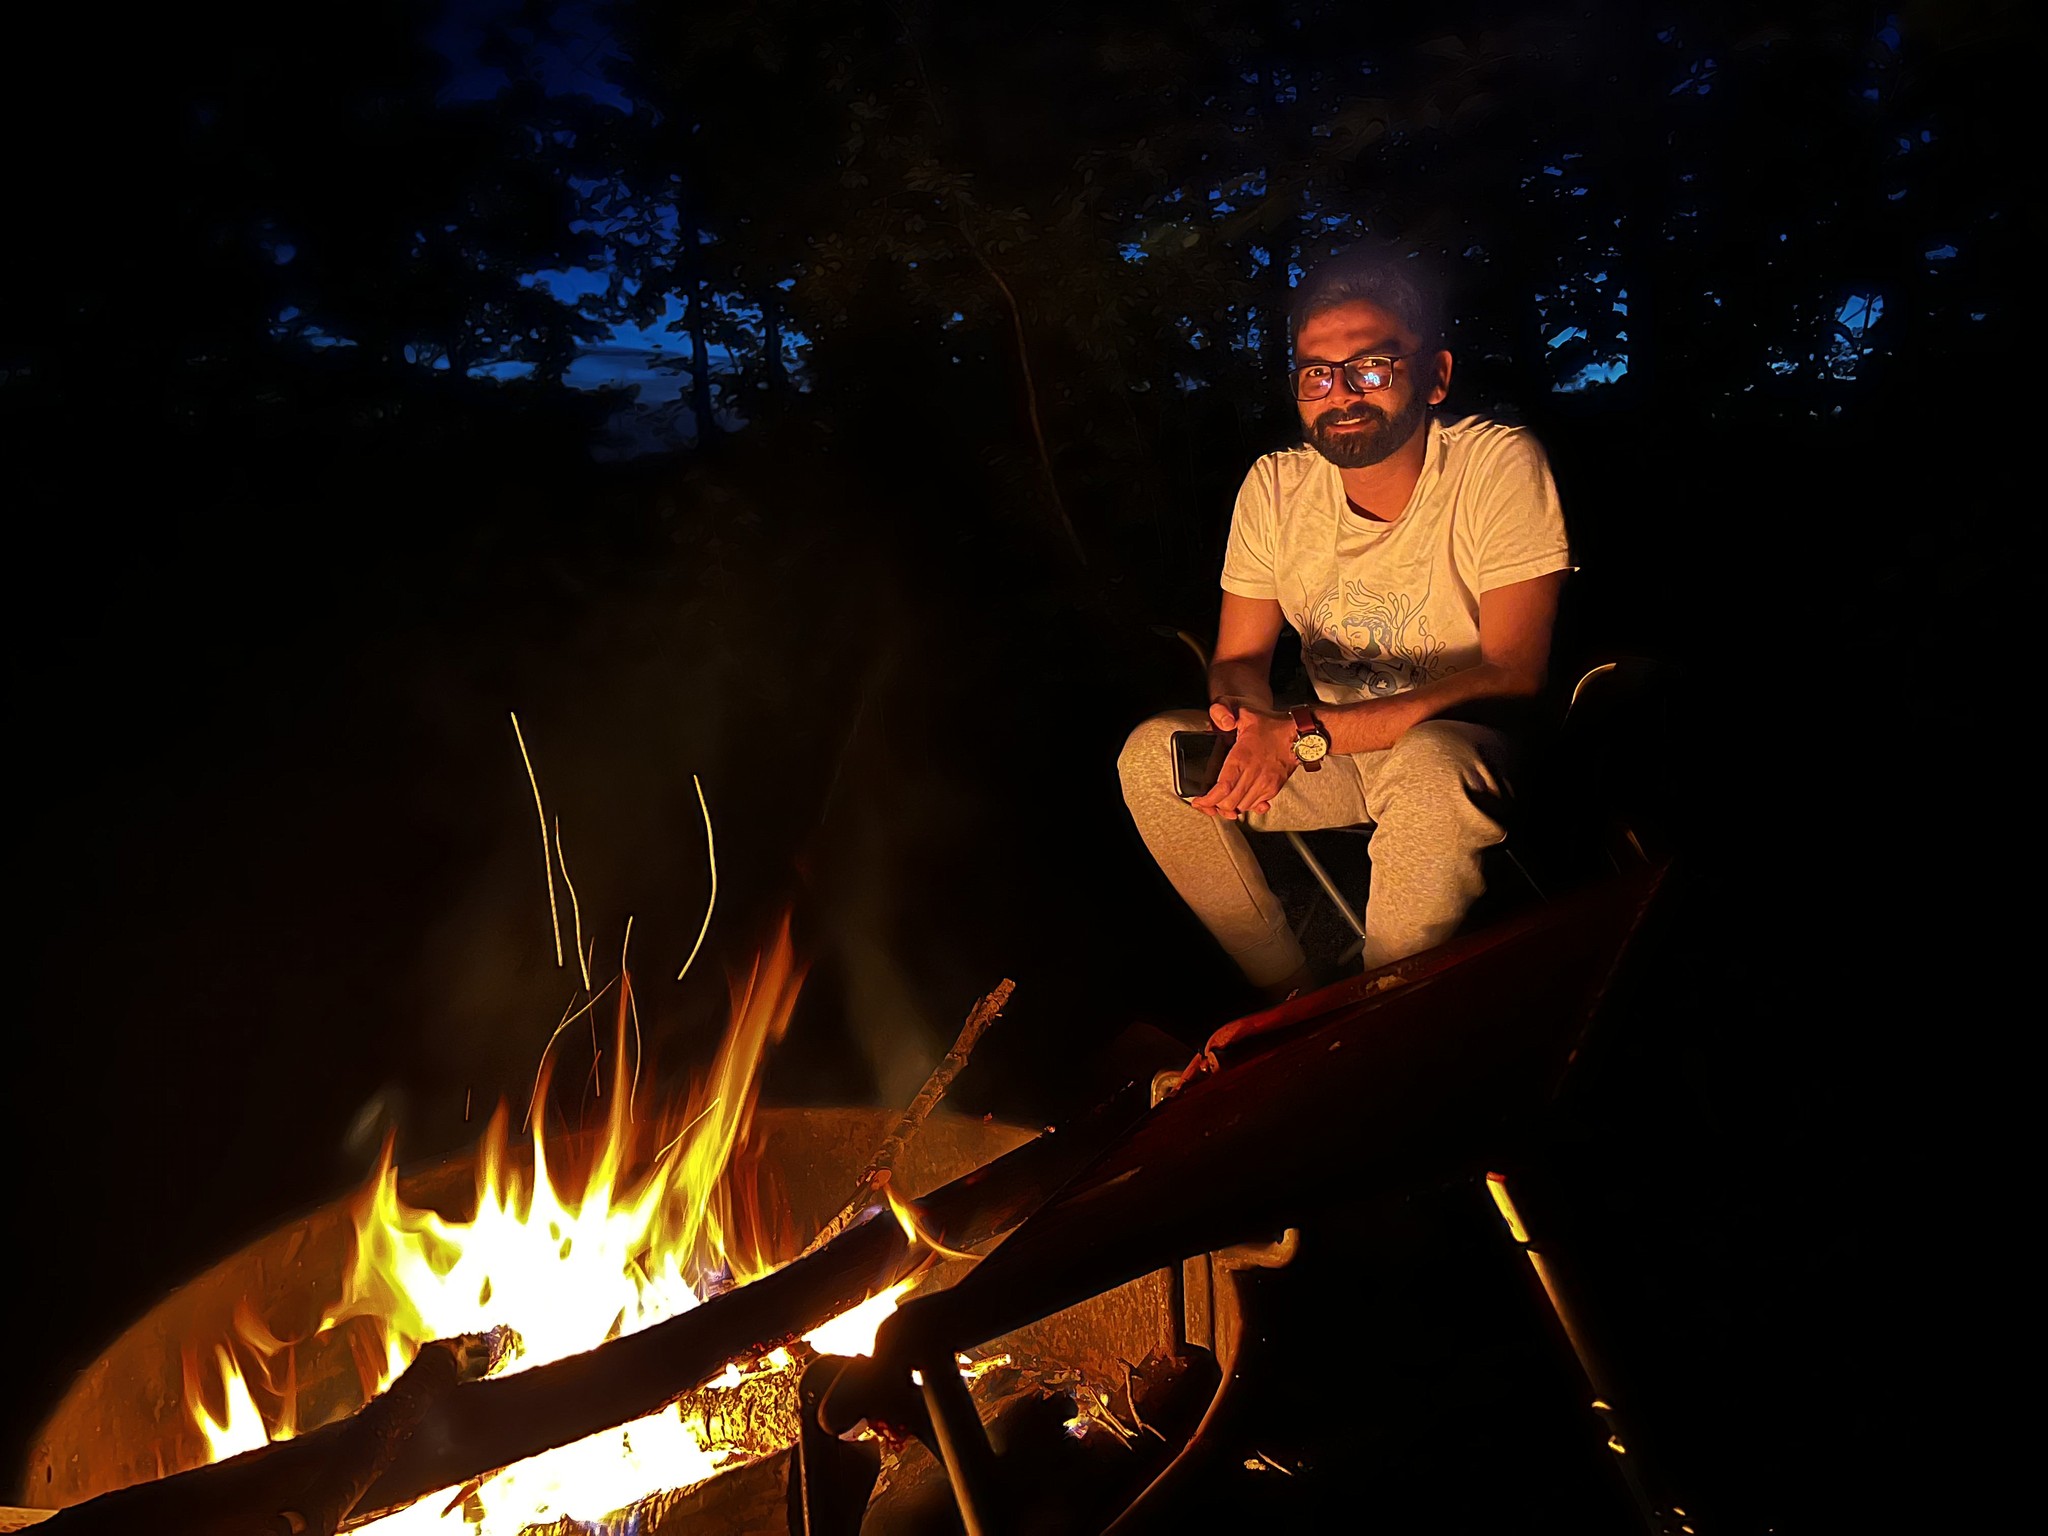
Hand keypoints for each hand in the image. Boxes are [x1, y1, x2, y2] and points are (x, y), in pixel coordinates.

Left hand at [1191, 704, 1296, 819]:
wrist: (1296, 732)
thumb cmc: (1267, 722)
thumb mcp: (1241, 708)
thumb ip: (1223, 709)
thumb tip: (1224, 723)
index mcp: (1243, 756)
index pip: (1223, 787)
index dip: (1208, 799)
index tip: (1198, 801)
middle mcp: (1256, 773)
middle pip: (1230, 802)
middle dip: (1214, 806)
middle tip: (1205, 802)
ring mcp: (1266, 783)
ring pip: (1242, 807)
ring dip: (1229, 807)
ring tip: (1218, 802)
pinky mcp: (1274, 788)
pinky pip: (1255, 806)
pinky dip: (1243, 805)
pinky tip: (1237, 799)